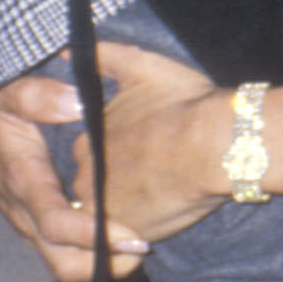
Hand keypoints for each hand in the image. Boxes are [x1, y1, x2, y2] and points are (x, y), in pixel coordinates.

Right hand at [0, 50, 146, 281]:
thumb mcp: (7, 89)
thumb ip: (37, 95)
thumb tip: (76, 102)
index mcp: (21, 179)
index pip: (55, 223)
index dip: (91, 236)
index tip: (132, 237)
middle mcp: (22, 209)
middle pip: (58, 258)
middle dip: (99, 264)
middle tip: (142, 252)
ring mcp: (25, 219)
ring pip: (56, 263)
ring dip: (94, 268)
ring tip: (135, 257)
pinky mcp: (30, 221)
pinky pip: (54, 254)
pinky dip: (81, 265)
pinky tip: (111, 260)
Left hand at [84, 39, 235, 245]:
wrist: (217, 143)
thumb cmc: (182, 103)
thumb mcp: (141, 67)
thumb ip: (102, 57)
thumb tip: (65, 47)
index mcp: (89, 142)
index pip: (92, 150)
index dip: (120, 145)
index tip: (146, 141)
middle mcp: (88, 179)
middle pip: (98, 182)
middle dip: (120, 177)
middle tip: (157, 166)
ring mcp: (109, 211)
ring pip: (114, 209)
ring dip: (132, 201)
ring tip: (166, 188)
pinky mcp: (133, 234)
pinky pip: (131, 233)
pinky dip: (146, 223)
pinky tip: (171, 207)